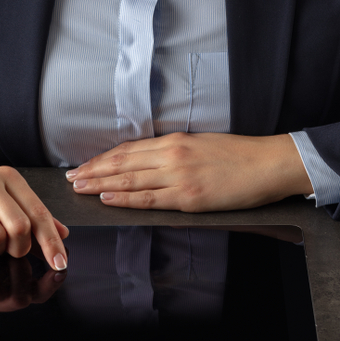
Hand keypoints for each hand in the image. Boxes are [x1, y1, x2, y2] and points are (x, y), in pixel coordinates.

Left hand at [65, 132, 313, 211]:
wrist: (268, 164)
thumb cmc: (239, 155)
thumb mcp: (201, 144)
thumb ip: (174, 152)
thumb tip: (148, 160)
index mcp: (175, 141)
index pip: (128, 150)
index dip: (103, 159)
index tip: (84, 165)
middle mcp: (172, 155)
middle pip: (122, 163)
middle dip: (93, 171)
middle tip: (71, 179)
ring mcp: (179, 176)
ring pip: (129, 180)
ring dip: (100, 185)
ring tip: (80, 189)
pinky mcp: (188, 197)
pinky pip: (148, 199)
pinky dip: (124, 199)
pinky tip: (107, 198)